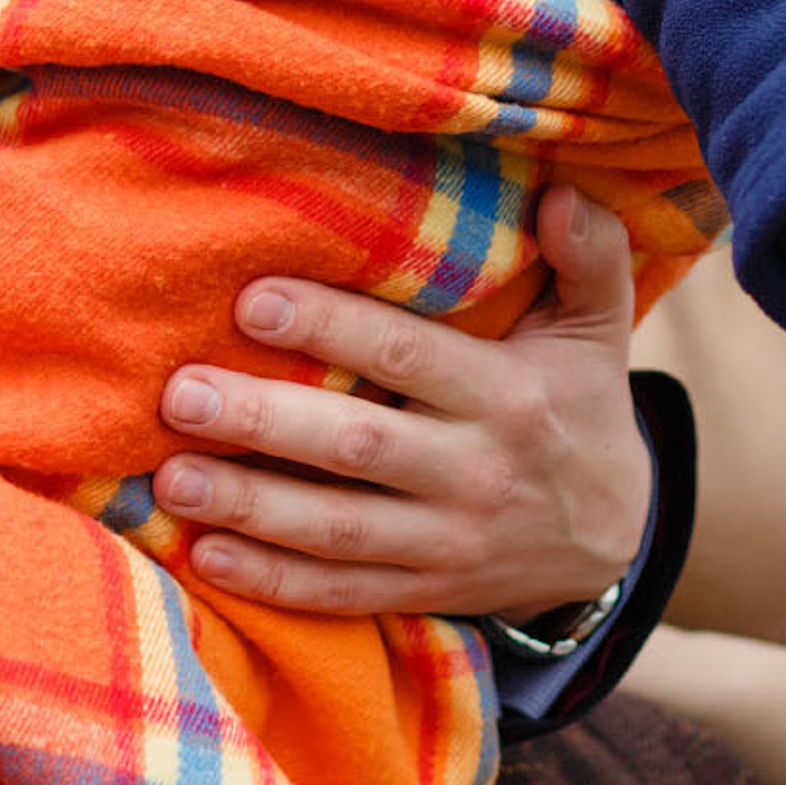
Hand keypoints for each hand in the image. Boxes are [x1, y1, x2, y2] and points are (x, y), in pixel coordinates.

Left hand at [152, 183, 649, 620]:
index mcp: (508, 396)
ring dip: (250, 506)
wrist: (614, 539)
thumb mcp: (599, 327)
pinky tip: (204, 555)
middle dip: (264, 421)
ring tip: (171, 479)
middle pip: (357, 446)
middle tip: (181, 394)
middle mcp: (475, 473)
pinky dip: (271, 582)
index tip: (251, 300)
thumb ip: (590, 255)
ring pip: (336, 529)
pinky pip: (339, 593)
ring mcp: (446, 543)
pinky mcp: (423, 592)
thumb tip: (561, 191)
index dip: (332, 328)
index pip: (409, 355)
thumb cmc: (582, 404)